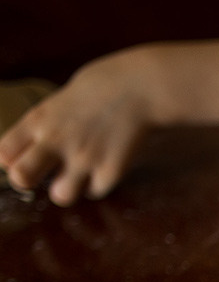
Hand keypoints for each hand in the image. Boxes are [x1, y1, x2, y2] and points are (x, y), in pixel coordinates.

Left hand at [0, 50, 155, 205]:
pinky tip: (104, 166)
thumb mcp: (61, 100)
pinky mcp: (111, 171)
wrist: (141, 86)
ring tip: (76, 178)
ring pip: (61, 196)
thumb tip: (37, 148)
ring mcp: (84, 158)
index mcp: (39, 119)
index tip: (24, 158)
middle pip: (21, 178)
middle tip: (42, 175)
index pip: (4, 153)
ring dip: (66, 189)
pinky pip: (95, 190)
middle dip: (28, 181)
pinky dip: (98, 183)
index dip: (11, 160)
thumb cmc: (103, 85)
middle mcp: (56, 141)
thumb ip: (47, 125)